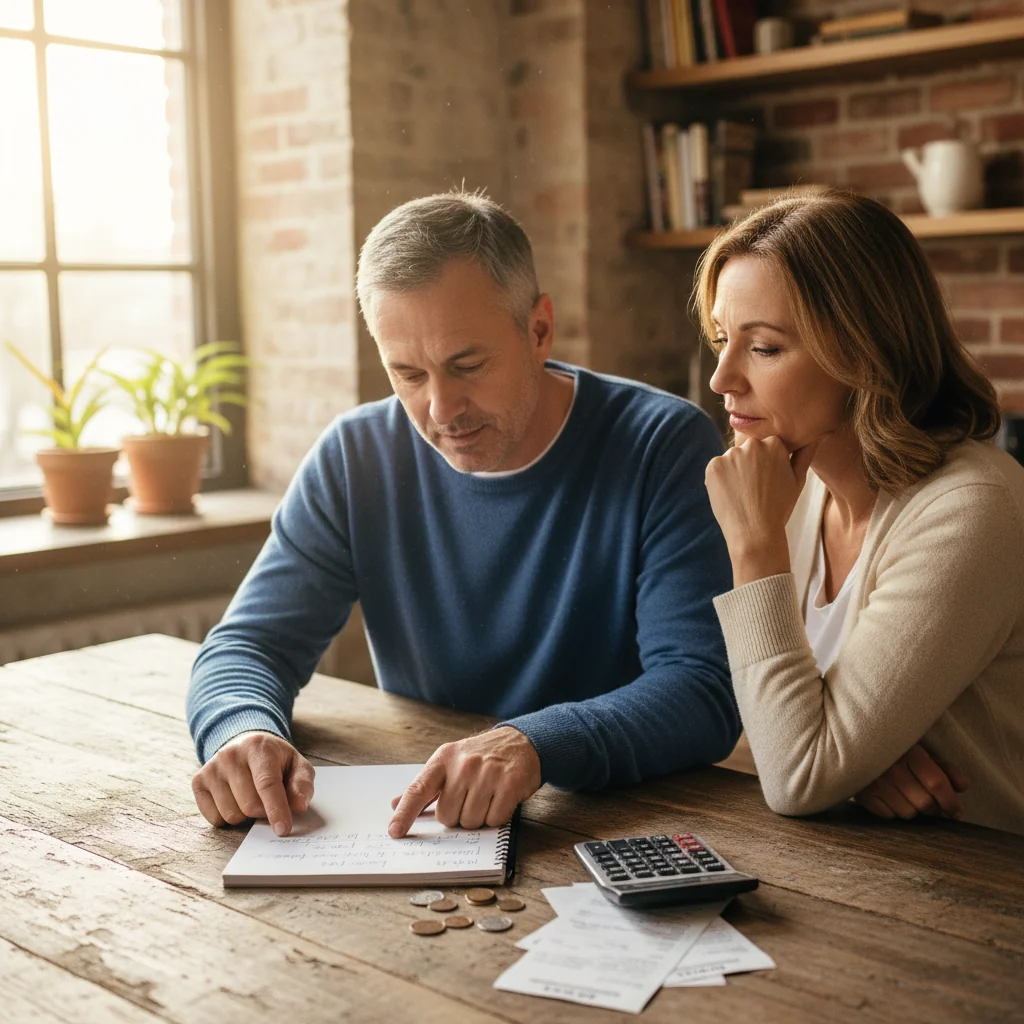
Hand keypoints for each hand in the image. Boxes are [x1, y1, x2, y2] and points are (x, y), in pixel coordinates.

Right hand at [191, 731, 314, 836]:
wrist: (244, 744)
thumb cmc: (274, 760)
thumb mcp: (296, 765)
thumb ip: (302, 785)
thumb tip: (299, 807)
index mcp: (258, 747)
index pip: (267, 784)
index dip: (276, 809)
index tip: (283, 830)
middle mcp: (231, 755)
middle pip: (249, 805)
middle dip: (263, 812)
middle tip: (268, 801)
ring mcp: (211, 768)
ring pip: (231, 815)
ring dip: (246, 816)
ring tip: (250, 796)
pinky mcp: (198, 781)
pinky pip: (214, 818)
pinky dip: (228, 818)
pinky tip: (234, 799)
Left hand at [387, 727, 540, 837]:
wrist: (520, 742)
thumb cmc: (480, 756)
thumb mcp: (449, 763)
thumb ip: (424, 786)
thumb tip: (395, 804)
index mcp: (443, 759)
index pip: (418, 789)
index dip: (405, 813)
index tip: (394, 832)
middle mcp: (464, 764)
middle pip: (448, 816)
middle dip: (458, 815)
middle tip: (470, 798)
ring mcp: (488, 773)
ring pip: (471, 821)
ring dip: (479, 817)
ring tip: (487, 796)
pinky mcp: (510, 783)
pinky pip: (495, 820)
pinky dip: (498, 816)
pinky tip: (501, 799)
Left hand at [704, 433, 818, 585]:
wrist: (755, 533)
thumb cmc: (779, 508)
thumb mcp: (798, 480)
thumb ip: (805, 454)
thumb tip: (818, 435)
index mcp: (774, 443)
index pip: (767, 445)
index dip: (767, 464)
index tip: (768, 481)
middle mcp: (752, 445)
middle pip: (748, 449)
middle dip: (750, 465)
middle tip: (755, 490)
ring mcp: (730, 455)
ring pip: (731, 459)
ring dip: (734, 472)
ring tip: (743, 495)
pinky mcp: (713, 466)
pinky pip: (717, 469)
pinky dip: (720, 480)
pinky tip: (730, 496)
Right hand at [855, 744, 968, 820]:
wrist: (853, 745)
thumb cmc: (895, 750)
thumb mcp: (920, 752)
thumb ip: (944, 768)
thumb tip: (962, 787)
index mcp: (909, 753)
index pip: (937, 783)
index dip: (951, 801)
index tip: (956, 812)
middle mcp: (891, 769)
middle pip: (925, 804)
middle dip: (934, 808)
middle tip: (932, 803)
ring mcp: (875, 783)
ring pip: (909, 813)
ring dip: (914, 810)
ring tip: (910, 798)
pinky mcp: (863, 795)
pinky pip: (889, 816)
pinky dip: (895, 811)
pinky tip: (892, 799)